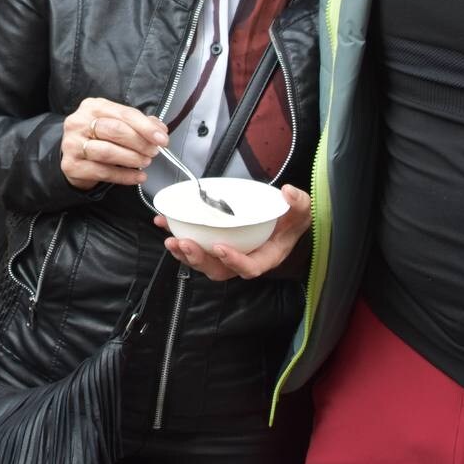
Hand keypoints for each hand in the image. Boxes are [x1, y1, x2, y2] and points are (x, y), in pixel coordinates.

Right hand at [59, 96, 166, 190]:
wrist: (73, 157)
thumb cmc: (98, 138)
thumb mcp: (116, 124)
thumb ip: (138, 124)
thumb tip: (160, 129)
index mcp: (93, 107)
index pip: (124, 114)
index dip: (146, 127)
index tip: (162, 138)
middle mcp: (79, 122)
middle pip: (115, 130)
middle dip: (139, 142)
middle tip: (153, 151)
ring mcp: (72, 144)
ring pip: (108, 151)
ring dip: (132, 158)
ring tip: (145, 162)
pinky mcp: (72, 165)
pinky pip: (103, 172)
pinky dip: (125, 175)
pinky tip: (138, 176)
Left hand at [158, 185, 311, 279]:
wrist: (283, 219)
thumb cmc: (290, 219)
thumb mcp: (300, 210)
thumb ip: (298, 203)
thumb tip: (288, 193)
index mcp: (266, 255)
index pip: (251, 267)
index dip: (235, 262)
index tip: (221, 248)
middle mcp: (245, 259)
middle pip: (219, 270)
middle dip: (200, 259)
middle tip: (185, 243)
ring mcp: (228, 253)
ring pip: (204, 262)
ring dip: (185, 254)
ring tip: (171, 240)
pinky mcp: (214, 244)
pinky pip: (196, 245)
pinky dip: (178, 235)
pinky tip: (164, 224)